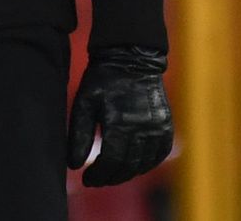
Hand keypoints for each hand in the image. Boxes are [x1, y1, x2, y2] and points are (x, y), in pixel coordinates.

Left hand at [67, 45, 173, 185]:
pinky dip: (146, 164)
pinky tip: (133, 165)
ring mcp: (158, 128)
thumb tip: (74, 164)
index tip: (87, 180)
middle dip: (110, 177)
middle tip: (97, 180)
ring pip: (144, 164)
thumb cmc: (102, 80)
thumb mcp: (83, 103)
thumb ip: (79, 135)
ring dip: (127, 173)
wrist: (131, 59)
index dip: (98, 175)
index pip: (110, 161)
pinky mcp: (166, 126)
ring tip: (111, 174)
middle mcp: (142, 128)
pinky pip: (159, 155)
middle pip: (128, 166)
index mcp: (120, 122)